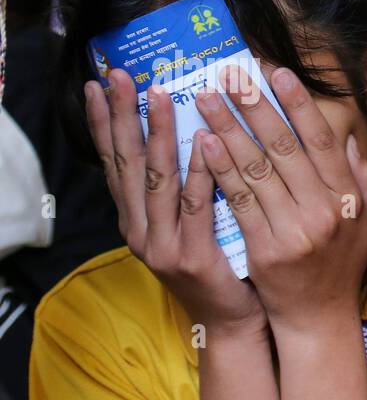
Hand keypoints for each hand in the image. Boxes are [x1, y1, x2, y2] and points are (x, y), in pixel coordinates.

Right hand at [84, 68, 265, 334]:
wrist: (234, 322)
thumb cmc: (223, 266)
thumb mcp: (194, 223)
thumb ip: (187, 186)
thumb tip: (196, 129)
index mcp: (138, 219)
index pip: (115, 162)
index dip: (106, 123)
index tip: (100, 84)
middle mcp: (140, 230)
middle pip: (127, 164)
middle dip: (123, 117)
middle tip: (120, 77)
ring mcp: (162, 245)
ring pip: (157, 180)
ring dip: (157, 135)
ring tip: (160, 96)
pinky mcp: (191, 257)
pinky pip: (195, 207)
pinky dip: (200, 172)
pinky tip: (205, 142)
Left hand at [195, 65, 366, 333]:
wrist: (318, 318)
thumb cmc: (340, 267)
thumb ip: (361, 182)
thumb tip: (349, 141)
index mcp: (347, 200)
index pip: (320, 142)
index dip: (298, 105)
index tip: (277, 73)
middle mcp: (324, 211)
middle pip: (284, 148)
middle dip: (255, 106)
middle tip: (231, 76)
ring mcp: (295, 231)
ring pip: (256, 169)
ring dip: (228, 129)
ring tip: (207, 99)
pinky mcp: (266, 249)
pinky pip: (239, 201)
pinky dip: (220, 170)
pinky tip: (203, 144)